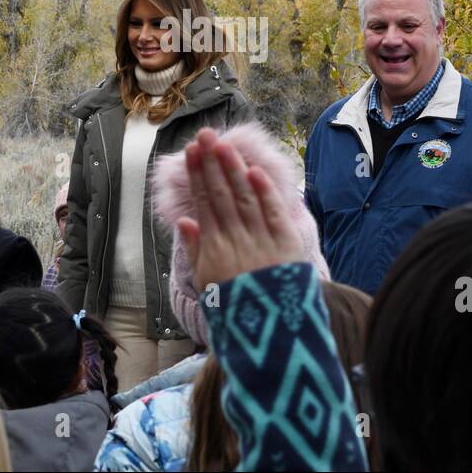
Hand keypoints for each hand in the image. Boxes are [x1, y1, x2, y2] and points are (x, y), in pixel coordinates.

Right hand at [175, 128, 304, 293]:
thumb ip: (194, 251)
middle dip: (212, 163)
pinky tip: (255, 171)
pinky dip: (265, 192)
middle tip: (204, 136)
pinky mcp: (286, 245)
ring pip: (246, 197)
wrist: (269, 336)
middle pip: (222, 194)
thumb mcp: (205, 285)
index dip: (197, 176)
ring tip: (224, 145)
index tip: (191, 153)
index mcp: (214, 250)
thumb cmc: (235, 309)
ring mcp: (262, 241)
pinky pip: (275, 213)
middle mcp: (236, 240)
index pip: (203, 204)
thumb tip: (185, 220)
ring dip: (234, 169)